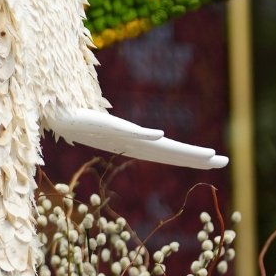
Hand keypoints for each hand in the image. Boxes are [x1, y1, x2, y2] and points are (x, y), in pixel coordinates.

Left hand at [45, 106, 227, 169]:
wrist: (51, 114)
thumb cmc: (77, 120)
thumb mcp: (108, 125)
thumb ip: (127, 131)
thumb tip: (143, 135)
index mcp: (132, 144)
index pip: (167, 153)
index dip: (191, 158)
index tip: (217, 160)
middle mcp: (128, 143)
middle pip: (167, 153)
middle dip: (196, 158)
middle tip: (224, 161)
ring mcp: (116, 136)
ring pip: (152, 145)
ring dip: (179, 150)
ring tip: (204, 153)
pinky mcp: (102, 125)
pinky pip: (125, 130)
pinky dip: (144, 134)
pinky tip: (161, 136)